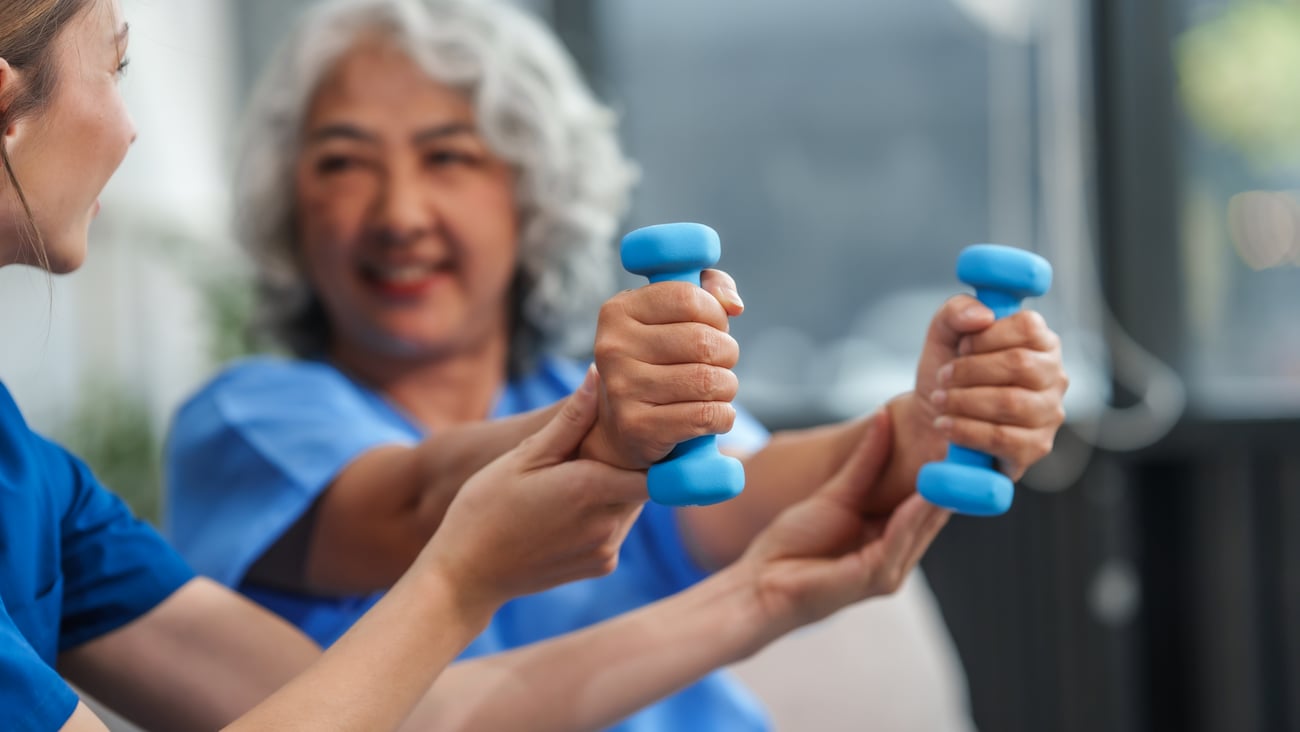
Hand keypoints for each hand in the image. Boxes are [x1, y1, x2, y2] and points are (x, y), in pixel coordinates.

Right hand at [423, 366, 647, 609]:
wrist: (467, 574)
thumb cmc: (486, 508)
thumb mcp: (523, 457)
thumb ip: (570, 420)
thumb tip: (597, 376)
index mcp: (591, 489)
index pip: (655, 463)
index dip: (651, 444)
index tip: (633, 432)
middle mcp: (608, 524)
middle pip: (644, 482)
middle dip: (626, 463)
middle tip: (590, 449)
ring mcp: (606, 549)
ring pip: (631, 504)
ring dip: (614, 488)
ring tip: (573, 479)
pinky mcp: (601, 566)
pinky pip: (617, 529)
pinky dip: (603, 514)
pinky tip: (567, 510)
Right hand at [583, 269, 744, 468]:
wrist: (624, 425)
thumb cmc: (660, 359)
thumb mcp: (673, 314)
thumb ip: (708, 288)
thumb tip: (732, 304)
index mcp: (618, 311)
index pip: (687, 298)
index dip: (714, 313)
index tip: (713, 327)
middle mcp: (613, 347)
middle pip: (703, 341)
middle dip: (727, 352)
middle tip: (719, 363)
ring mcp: (622, 388)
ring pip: (709, 380)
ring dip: (726, 386)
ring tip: (715, 389)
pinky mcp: (637, 426)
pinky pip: (706, 415)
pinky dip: (723, 416)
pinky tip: (713, 415)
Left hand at [739, 410, 950, 634]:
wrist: (762, 584)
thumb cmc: (794, 543)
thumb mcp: (835, 494)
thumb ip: (864, 462)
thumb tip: (883, 417)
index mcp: (890, 538)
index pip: (928, 501)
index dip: (944, 470)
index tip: (957, 436)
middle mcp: (897, 556)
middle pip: (933, 512)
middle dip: (950, 478)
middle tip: (968, 441)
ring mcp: (889, 570)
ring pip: (922, 525)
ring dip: (939, 494)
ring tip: (955, 460)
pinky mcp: (876, 577)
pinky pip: (900, 540)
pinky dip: (913, 515)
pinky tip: (924, 492)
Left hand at [879, 295, 1066, 512]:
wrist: (933, 418)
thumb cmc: (949, 372)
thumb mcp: (944, 334)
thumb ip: (957, 311)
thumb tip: (982, 315)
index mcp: (1040, 342)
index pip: (1029, 327)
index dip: (988, 336)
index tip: (961, 346)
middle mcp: (1053, 376)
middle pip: (1019, 364)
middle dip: (970, 370)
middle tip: (943, 377)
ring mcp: (1049, 414)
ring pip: (1011, 403)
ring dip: (964, 401)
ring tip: (940, 400)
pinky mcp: (1035, 447)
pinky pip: (1003, 438)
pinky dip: (966, 430)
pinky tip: (946, 425)